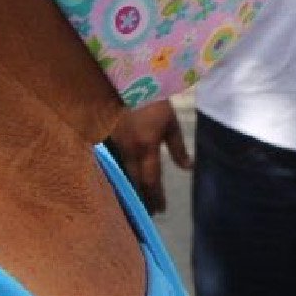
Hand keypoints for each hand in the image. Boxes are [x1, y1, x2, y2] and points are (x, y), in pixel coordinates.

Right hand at [108, 99, 191, 213]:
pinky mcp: (108, 138)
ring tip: (136, 203)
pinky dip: (121, 175)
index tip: (161, 211)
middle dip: (141, 199)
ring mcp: (116, 145)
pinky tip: (124, 181)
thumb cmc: (154, 100)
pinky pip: (116, 163)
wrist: (127, 81)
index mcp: (146, 147)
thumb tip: (187, 168)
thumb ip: (178, 147)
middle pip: (134, 182)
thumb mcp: (171, 123)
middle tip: (147, 215)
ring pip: (123, 174)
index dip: (156, 197)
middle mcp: (129, 150)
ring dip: (130, 189)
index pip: (151, 179)